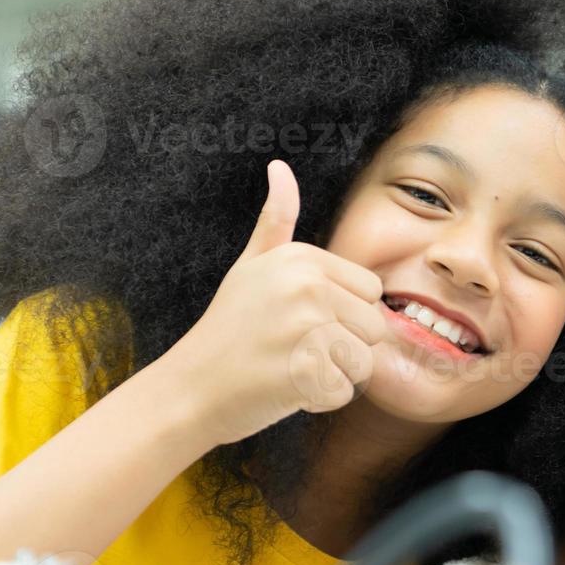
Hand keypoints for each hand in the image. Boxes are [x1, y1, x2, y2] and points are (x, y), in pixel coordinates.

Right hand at [160, 160, 389, 446]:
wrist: (189, 387)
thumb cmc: (229, 328)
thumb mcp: (251, 266)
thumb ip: (276, 221)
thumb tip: (280, 166)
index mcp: (302, 260)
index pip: (372, 291)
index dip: (346, 314)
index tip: (305, 321)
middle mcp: (307, 288)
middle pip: (374, 327)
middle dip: (344, 345)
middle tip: (296, 348)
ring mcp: (307, 331)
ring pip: (363, 361)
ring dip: (334, 373)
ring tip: (291, 365)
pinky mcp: (306, 374)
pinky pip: (344, 391)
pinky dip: (319, 398)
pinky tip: (285, 387)